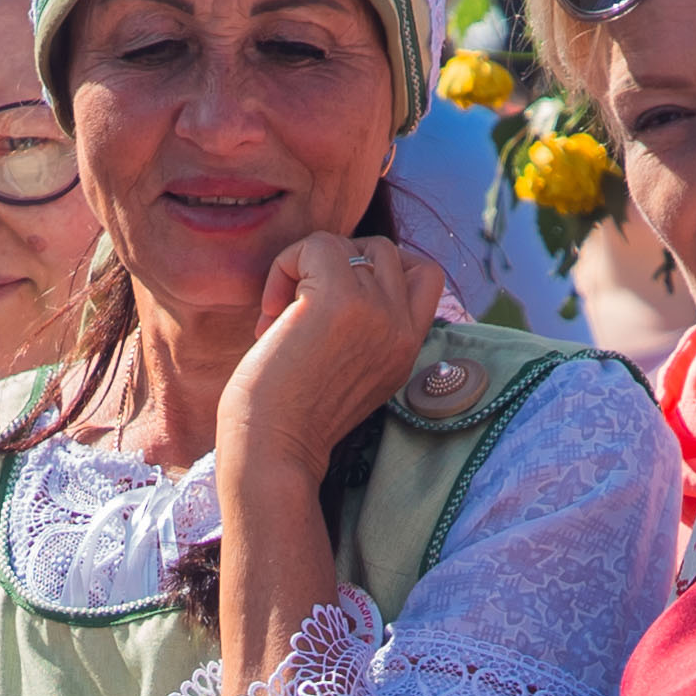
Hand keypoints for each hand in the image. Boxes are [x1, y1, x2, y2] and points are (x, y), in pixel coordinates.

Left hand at [218, 231, 445, 486]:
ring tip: (281, 312)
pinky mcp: (339, 300)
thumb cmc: (289, 420)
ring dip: (307, 266)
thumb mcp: (350, 374)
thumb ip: (363, 331)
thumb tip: (330, 278)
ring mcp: (375, 312)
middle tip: (300, 309)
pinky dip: (285, 266)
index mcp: (405, 349)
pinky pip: (316, 245)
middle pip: (384, 250)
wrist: (272, 451)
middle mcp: (399, 328)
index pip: (425, 276)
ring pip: (348, 244)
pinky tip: (270, 313)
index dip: (380, 269)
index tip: (336, 301)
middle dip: (337, 266)